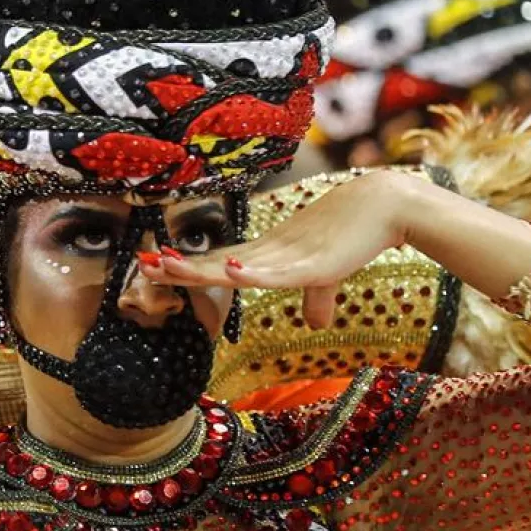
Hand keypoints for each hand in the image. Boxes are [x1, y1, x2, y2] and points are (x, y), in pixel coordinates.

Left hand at [141, 169, 416, 328]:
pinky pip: (277, 272)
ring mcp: (288, 257)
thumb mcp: (330, 274)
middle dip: (179, 266)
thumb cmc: (355, 234)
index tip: (153, 264)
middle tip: (142, 263)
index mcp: (269, 255)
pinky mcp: (312, 264)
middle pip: (216, 262)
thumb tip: (316, 324)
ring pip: (236, 266)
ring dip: (201, 267)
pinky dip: (253, 272)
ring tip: (167, 265)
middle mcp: (270, 253)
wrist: (388, 206)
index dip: (187, 266)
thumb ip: (318, 300)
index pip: (218, 262)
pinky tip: (231, 270)